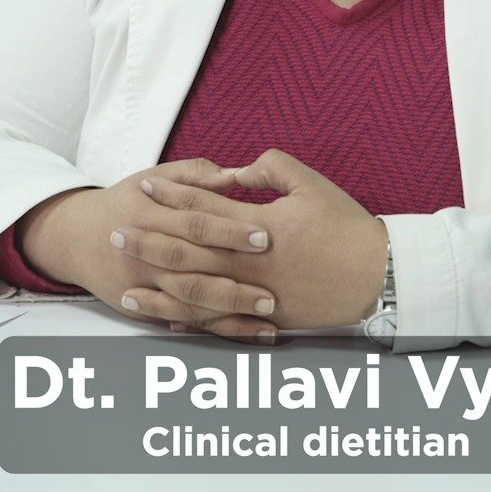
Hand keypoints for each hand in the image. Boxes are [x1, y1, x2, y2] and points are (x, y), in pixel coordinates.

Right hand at [17, 160, 279, 339]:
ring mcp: (143, 285)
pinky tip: (251, 331)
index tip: (265, 236)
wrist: (77, 237)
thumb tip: (233, 176)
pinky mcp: (144, 308)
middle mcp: (144, 254)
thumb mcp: (152, 178)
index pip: (195, 223)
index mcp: (149, 215)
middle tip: (272, 288)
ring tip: (268, 313)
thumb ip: (193, 175)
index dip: (230, 230)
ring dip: (230, 311)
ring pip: (190, 302)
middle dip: (234, 281)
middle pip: (193, 269)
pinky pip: (185, 321)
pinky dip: (219, 329)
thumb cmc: (126, 202)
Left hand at [138, 150, 387, 335]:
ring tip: (124, 287)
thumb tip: (235, 172)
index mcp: (260, 227)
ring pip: (195, 295)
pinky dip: (189, 321)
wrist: (377, 277)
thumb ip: (270, 169)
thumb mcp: (311, 185)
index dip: (170, 197)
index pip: (203, 208)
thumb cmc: (346, 227)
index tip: (143, 188)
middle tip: (114, 234)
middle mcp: (252, 264)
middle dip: (148, 242)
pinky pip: (218, 323)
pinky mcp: (264, 318)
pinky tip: (165, 319)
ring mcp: (256, 295)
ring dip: (157, 289)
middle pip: (187, 253)